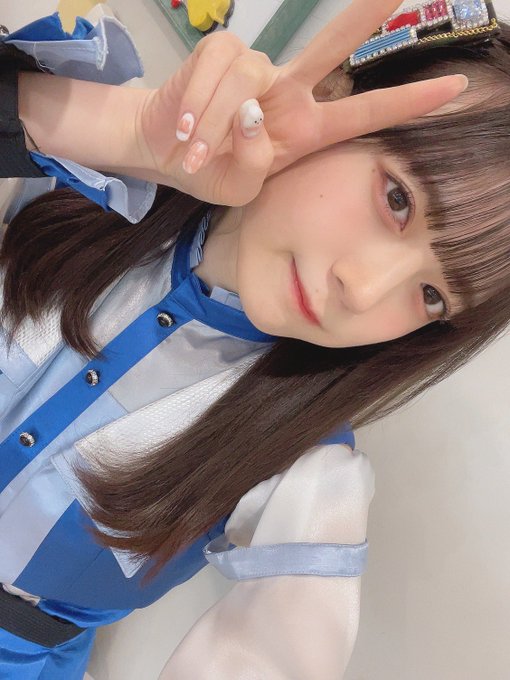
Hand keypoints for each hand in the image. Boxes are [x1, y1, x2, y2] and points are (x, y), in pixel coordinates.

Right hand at [137, 0, 467, 206]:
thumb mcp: (240, 189)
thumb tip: (252, 110)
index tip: (457, 85)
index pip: (365, 112)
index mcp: (308, 130)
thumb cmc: (210, 173)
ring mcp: (256, 68)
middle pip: (333, 45)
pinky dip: (197, 106)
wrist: (164, 155)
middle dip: (365, 14)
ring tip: (195, 151)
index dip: (410, 101)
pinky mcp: (220, 52)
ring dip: (216, 125)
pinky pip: (215, 71)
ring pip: (247, 80)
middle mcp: (289, 91)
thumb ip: (254, 161)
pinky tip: (185, 131)